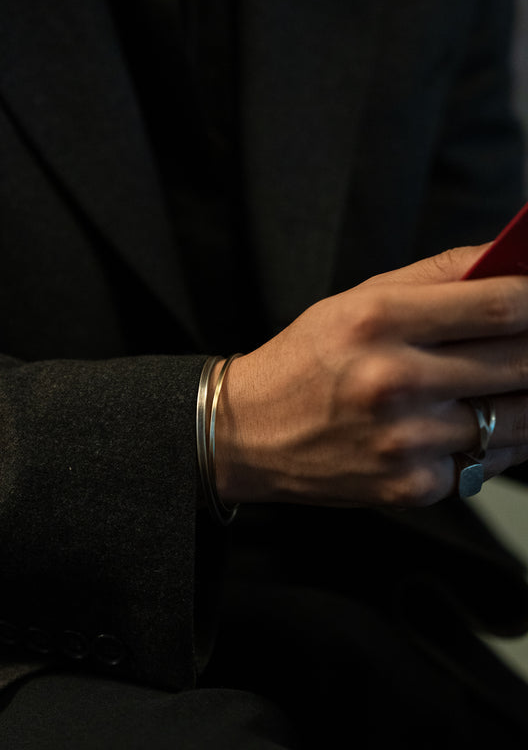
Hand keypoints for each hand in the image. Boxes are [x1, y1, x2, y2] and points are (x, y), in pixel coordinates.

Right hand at [214, 245, 527, 507]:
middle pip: (520, 361)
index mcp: (377, 322)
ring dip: (526, 397)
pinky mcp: (412, 485)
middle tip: (527, 342)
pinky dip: (496, 442)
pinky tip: (473, 424)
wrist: (249, 434)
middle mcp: (393, 382)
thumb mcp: (355, 301)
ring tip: (508, 383)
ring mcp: (405, 441)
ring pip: (517, 419)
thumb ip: (436, 277)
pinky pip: (488, 462)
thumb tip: (507, 263)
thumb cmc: (304, 360)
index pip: (498, 304)